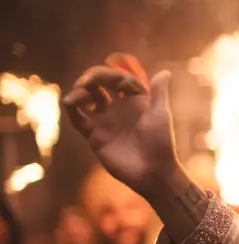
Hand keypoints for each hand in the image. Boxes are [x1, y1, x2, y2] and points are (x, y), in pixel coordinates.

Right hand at [61, 54, 180, 195]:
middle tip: (85, 81)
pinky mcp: (94, 135)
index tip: (104, 76)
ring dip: (79, 92)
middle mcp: (118, 107)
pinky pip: (78, 119)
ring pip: (86, 99)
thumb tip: (164, 71)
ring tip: (78, 94)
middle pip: (99, 85)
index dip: (109, 74)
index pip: (118, 79)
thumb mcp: (160, 115)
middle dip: (91, 78)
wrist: (152, 172)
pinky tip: (69, 102)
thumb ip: (158, 93)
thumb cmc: (161, 143)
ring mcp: (105, 120)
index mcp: (135, 100)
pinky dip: (72, 109)